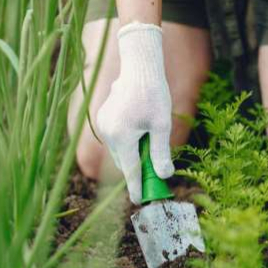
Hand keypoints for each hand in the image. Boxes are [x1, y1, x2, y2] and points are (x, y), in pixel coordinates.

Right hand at [96, 22, 174, 203]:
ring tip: (149, 146)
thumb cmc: (154, 93)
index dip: (136, 187)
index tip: (140, 200)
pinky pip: (115, 139)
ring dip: (132, 155)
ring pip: (119, 151)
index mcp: (122, 137)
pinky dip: (127, 143)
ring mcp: (103, 125)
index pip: (130, 171)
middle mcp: (108, 133)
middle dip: (137, 170)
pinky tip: (139, 131)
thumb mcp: (162, 125)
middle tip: (154, 176)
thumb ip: (161, 153)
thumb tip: (164, 176)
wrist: (138, 66)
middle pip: (124, 162)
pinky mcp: (103, 118)